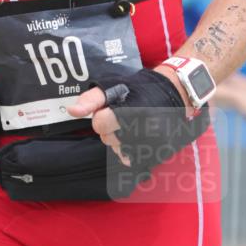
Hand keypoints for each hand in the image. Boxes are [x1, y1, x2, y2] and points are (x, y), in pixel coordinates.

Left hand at [68, 68, 207, 172]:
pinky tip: (136, 136)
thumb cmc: (140, 88)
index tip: (111, 109)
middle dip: (110, 128)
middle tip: (123, 115)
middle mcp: (142, 129)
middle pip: (108, 139)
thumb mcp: (114, 86)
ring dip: (120, 139)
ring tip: (131, 124)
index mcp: (129, 111)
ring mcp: (152, 143)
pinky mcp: (159, 151)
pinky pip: (134, 159)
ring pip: (119, 151)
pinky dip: (131, 149)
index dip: (102, 116)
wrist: (174, 93)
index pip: (100, 125)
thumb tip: (72, 111)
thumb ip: (91, 100)